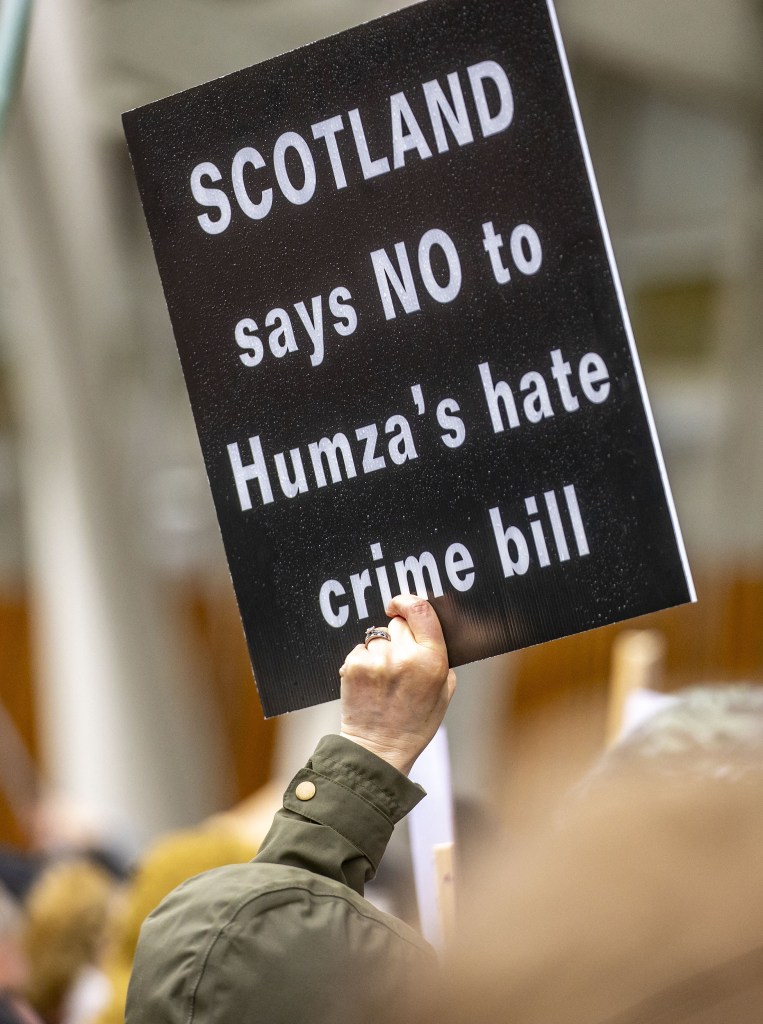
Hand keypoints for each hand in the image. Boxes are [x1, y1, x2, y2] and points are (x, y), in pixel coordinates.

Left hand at [339, 595, 456, 775]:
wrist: (378, 749)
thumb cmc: (413, 724)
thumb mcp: (443, 694)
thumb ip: (440, 661)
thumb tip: (428, 631)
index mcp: (432, 661)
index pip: (421, 611)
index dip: (408, 601)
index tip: (399, 604)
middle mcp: (405, 657)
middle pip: (397, 623)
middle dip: (397, 635)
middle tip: (396, 661)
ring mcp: (378, 661)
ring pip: (376, 637)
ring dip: (378, 651)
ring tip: (382, 679)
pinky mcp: (354, 667)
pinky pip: (359, 650)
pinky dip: (362, 662)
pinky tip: (369, 684)